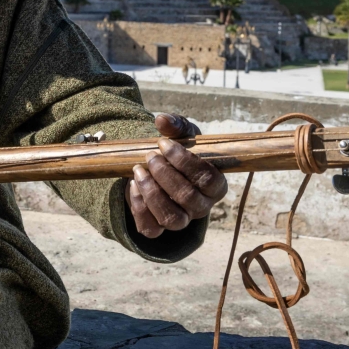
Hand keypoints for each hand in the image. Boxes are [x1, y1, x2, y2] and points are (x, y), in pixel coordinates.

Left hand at [125, 113, 227, 237]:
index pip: (209, 179)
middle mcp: (201, 207)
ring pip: (172, 219)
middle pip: (188, 198)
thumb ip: (176, 126)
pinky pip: (151, 228)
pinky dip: (139, 207)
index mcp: (215, 186)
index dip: (185, 162)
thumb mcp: (181, 135)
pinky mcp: (159, 228)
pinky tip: (132, 185)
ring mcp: (182, 220)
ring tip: (138, 170)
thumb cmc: (178, 151)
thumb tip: (162, 120)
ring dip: (152, 193)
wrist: (160, 167)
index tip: (163, 144)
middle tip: (150, 156)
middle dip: (165, 175)